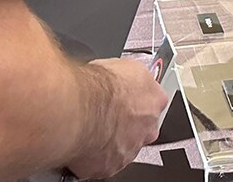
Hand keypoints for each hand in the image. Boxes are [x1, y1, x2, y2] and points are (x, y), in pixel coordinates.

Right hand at [67, 57, 168, 178]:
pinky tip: (82, 143)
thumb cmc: (98, 87)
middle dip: (127, 123)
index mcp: (155, 101)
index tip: (124, 98)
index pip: (152, 102)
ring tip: (90, 129)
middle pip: (141, 128)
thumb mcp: (124, 65)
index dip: (136, 100)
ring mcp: (129, 150)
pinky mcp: (109, 167)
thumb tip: (126, 74)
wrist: (77, 110)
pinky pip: (103, 162)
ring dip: (110, 140)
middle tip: (106, 115)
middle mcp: (147, 129)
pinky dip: (93, 155)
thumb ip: (131, 77)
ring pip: (122, 146)